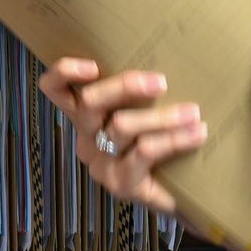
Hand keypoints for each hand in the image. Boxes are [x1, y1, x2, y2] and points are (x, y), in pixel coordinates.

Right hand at [39, 57, 207, 214]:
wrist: (189, 198)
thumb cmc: (168, 147)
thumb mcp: (148, 113)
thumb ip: (142, 93)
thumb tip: (166, 51)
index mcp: (86, 117)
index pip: (54, 89)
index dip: (64, 72)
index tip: (94, 65)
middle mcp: (87, 139)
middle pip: (89, 102)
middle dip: (126, 86)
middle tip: (162, 82)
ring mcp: (101, 164)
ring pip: (121, 126)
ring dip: (162, 116)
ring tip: (193, 112)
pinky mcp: (121, 184)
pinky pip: (144, 152)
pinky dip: (173, 139)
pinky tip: (196, 134)